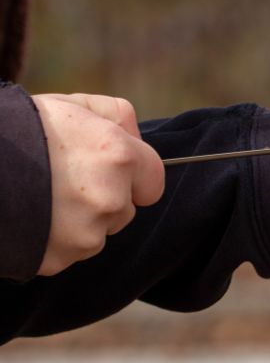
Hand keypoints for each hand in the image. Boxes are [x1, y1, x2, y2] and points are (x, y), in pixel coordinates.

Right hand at [32, 94, 164, 275]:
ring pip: (98, 233)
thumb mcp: (74, 104)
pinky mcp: (60, 257)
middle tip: (65, 182)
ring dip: (81, 221)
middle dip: (105, 198)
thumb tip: (135, 138)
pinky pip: (70, 252)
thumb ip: (117, 117)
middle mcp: (110, 197)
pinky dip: (56, 240)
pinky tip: (34, 217)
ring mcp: (86, 232)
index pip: (154, 181)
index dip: (135, 178)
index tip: (116, 174)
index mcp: (119, 156)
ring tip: (45, 199)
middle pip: (125, 209)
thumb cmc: (23, 129)